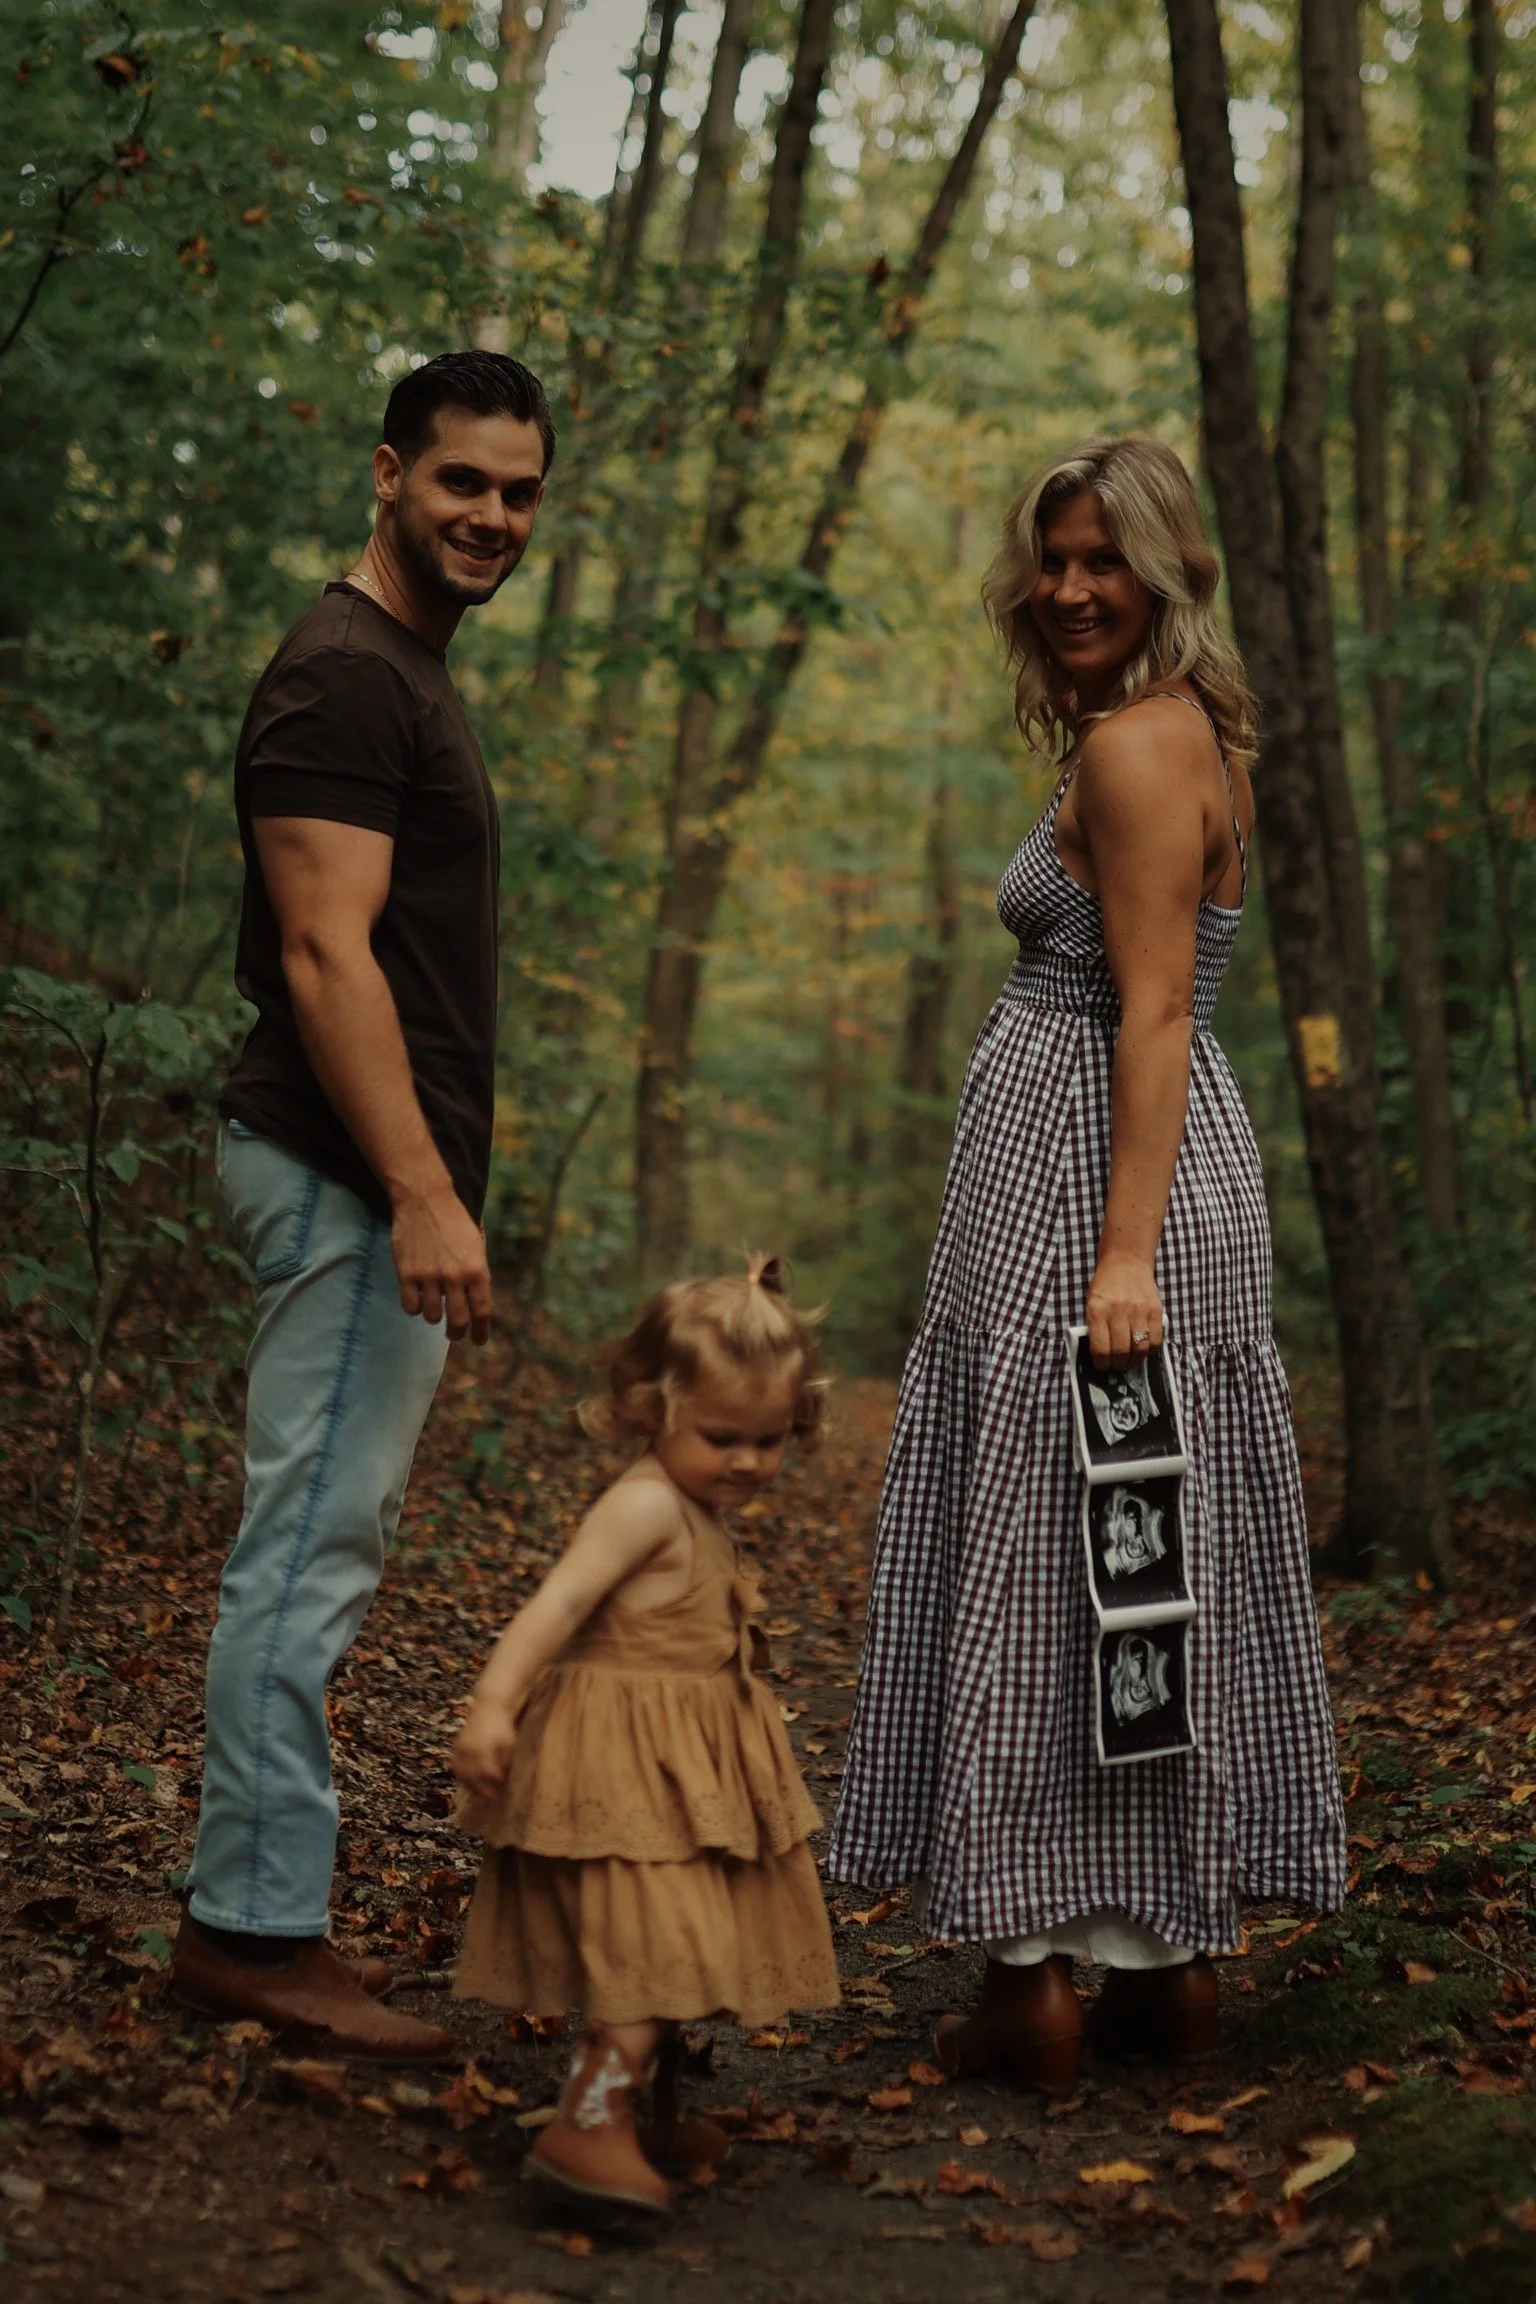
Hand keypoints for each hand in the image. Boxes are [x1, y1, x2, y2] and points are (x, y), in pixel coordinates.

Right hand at [390, 1185, 491, 1342]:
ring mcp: (430, 1277)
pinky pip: (410, 1307)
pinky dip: (414, 1307)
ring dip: (433, 1316)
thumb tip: (476, 1298)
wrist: (425, 1198)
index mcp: (477, 1269)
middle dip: (457, 1332)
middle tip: (454, 1333)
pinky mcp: (407, 1274)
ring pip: (431, 1316)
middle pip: (458, 1321)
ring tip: (433, 1306)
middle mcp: (455, 1277)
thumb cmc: (455, 1218)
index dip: (481, 1331)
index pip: (482, 1311)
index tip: (478, 1341)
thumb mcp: (477, 1243)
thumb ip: (477, 1271)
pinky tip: (416, 1298)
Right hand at [451, 1699, 516, 1799]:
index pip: (486, 1774)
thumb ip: (504, 1760)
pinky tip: (469, 1783)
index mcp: (482, 1749)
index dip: (492, 1785)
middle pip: (472, 1777)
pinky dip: (461, 1776)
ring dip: (469, 1786)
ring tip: (478, 1795)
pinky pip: (456, 1765)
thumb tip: (500, 1777)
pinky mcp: (457, 1745)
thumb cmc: (503, 1726)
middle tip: (490, 1799)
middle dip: (481, 1790)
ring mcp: (461, 1747)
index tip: (499, 1792)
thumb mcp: (509, 1742)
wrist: (489, 1707)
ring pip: (461, 1773)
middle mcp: (469, 1749)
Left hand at [1085, 1251, 1162, 1369]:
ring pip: (1140, 1348)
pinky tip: (1143, 1349)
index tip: (1103, 1367)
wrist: (1126, 1262)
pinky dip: (1150, 1350)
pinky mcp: (1155, 1310)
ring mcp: (1139, 1310)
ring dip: (1134, 1360)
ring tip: (1130, 1361)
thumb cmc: (1105, 1285)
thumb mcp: (1091, 1303)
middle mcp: (1118, 1311)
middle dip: (1118, 1365)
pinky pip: (1156, 1339)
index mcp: (1097, 1310)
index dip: (1102, 1363)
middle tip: (1117, 1366)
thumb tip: (1101, 1355)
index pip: (1100, 1348)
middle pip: (1121, 1351)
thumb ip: (1095, 1327)